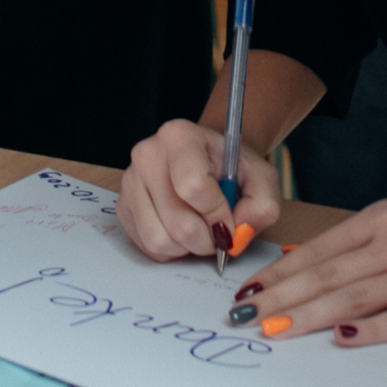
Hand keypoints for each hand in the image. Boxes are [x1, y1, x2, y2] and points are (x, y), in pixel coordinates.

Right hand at [119, 117, 282, 263]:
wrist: (210, 164)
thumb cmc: (232, 170)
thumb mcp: (262, 179)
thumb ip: (262, 205)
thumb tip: (238, 234)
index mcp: (179, 136)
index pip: (193, 187)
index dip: (218, 214)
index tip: (231, 217)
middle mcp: (147, 154)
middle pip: (177, 222)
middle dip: (207, 239)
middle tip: (219, 232)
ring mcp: (130, 181)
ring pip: (160, 240)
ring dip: (188, 247)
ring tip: (201, 230)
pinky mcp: (124, 207)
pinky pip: (147, 246)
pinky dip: (171, 249)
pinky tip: (182, 231)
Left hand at [229, 195, 386, 345]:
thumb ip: (360, 242)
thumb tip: (308, 263)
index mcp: (383, 219)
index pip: (319, 250)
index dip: (281, 273)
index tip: (250, 290)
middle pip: (327, 276)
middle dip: (282, 299)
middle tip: (246, 317)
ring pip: (353, 299)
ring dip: (310, 317)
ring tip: (275, 331)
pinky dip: (367, 332)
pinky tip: (339, 340)